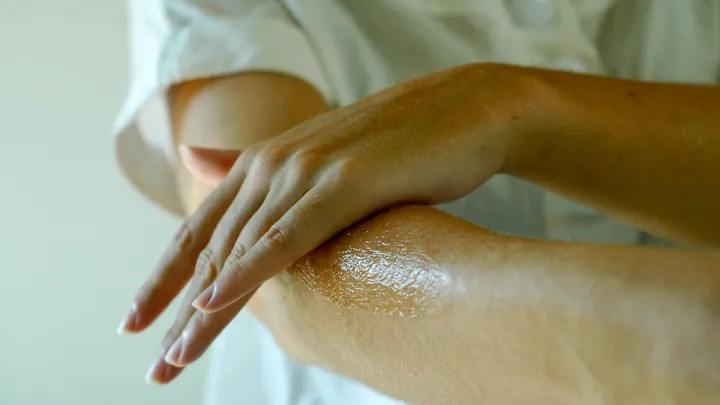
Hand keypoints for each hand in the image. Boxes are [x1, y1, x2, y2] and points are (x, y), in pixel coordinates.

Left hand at [120, 63, 548, 377]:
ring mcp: (306, 171)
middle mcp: (272, 164)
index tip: (135, 322)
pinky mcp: (344, 183)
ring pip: (240, 251)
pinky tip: (216, 303)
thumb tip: (196, 160)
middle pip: (211, 250)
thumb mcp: (320, 159)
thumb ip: (258, 172)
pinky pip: (286, 237)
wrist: (462, 112)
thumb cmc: (397, 145)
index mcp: (263, 161)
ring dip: (203, 310)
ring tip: (176, 359)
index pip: (199, 229)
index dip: (162, 278)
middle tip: (157, 367)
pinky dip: (246, 271)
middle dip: (177, 312)